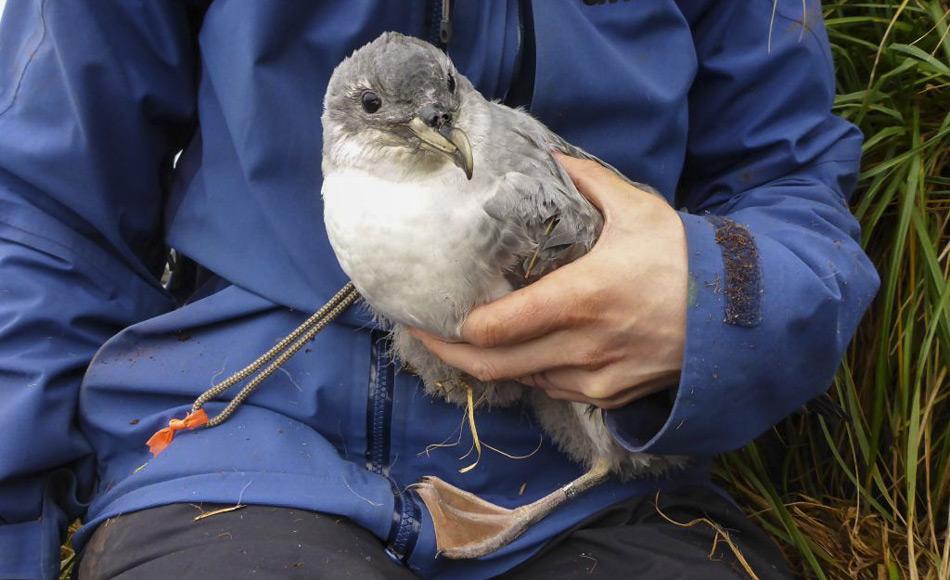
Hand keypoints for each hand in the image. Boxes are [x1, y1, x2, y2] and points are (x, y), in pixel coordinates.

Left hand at [410, 154, 687, 408]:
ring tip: (471, 340)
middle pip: (494, 366)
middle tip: (427, 336)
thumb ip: (587, 181)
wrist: (741, 315)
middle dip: (452, 353)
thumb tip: (552, 156)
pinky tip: (525, 351)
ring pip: (524, 380)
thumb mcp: (637, 210)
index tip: (430, 314)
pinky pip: (556, 389)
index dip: (454, 328)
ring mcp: (597, 377)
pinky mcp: (611, 395)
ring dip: (494, 364)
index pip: (495, 328)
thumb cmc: (685, 258)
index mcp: (579, 298)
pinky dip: (534, 372)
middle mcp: (582, 346)